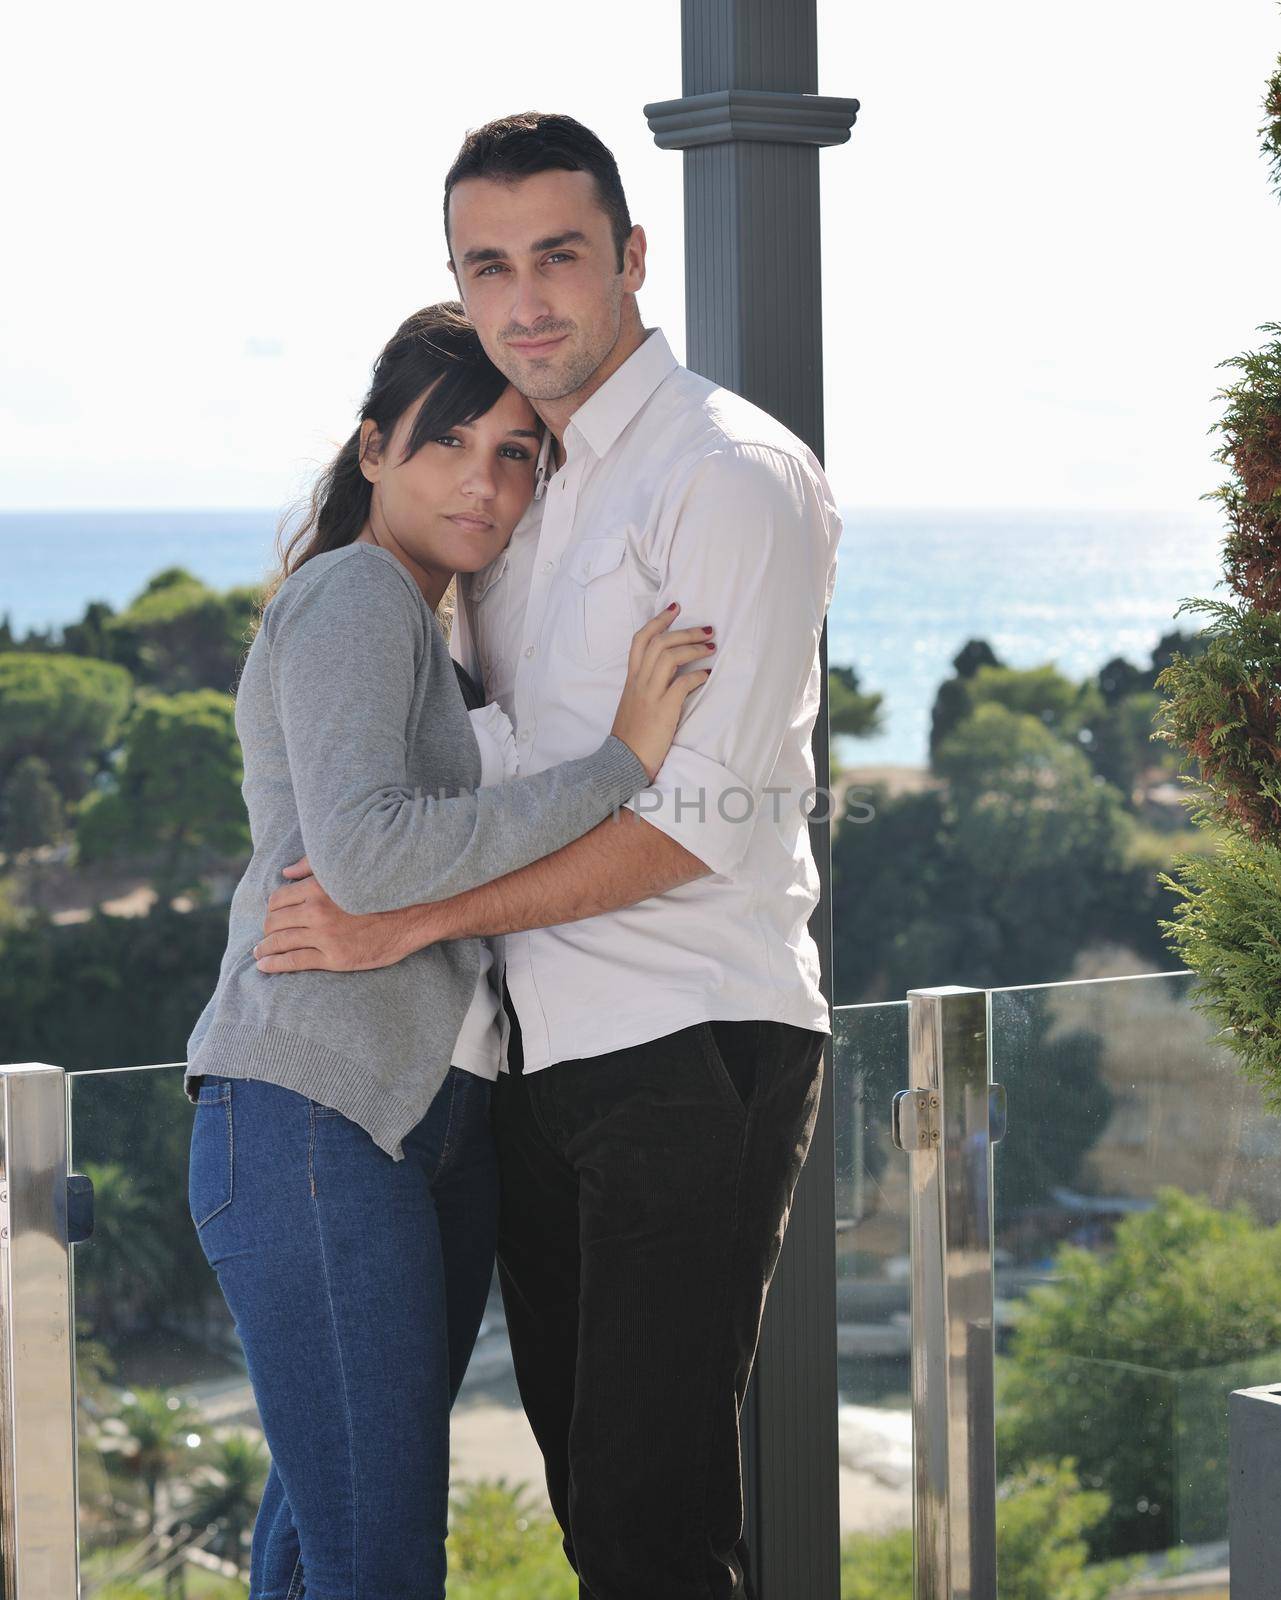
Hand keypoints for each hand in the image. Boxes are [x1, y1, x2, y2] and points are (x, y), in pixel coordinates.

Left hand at [254, 859, 430, 971]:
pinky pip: (295, 961)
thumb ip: (312, 867)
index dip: (271, 908)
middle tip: (266, 935)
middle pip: (275, 921)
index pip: (278, 898)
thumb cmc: (381, 890)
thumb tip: (285, 873)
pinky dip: (275, 964)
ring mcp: (324, 936)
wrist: (413, 915)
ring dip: (265, 948)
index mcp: (318, 887)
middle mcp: (317, 911)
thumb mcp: (347, 870)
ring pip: (281, 942)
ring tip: (260, 953)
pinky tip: (265, 966)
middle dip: (267, 929)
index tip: (272, 914)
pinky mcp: (334, 957)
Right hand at [609, 603, 713, 781]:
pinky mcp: (662, 710)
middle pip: (659, 642)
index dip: (658, 621)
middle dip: (685, 631)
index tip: (675, 608)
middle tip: (707, 630)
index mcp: (631, 679)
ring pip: (669, 657)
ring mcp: (649, 695)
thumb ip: (646, 687)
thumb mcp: (634, 705)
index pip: (640, 640)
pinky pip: (682, 684)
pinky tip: (706, 676)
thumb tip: (671, 676)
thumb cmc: (631, 737)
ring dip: (694, 649)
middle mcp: (638, 682)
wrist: (622, 762)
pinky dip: (697, 676)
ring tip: (711, 649)